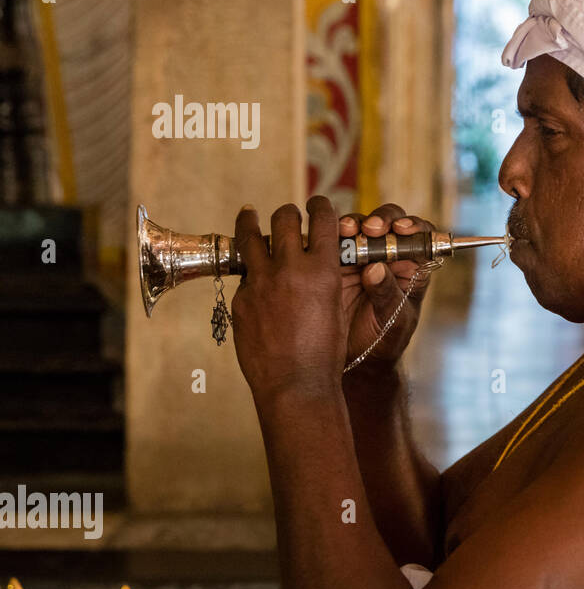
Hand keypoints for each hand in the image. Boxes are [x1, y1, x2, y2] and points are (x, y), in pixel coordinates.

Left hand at [231, 197, 345, 401]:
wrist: (296, 384)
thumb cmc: (325, 353)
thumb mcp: (337, 307)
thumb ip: (324, 280)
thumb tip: (312, 264)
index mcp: (323, 269)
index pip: (323, 219)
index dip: (321, 206)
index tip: (317, 204)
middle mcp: (291, 268)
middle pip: (285, 218)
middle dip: (288, 213)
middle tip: (288, 215)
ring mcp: (261, 281)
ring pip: (251, 235)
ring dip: (251, 222)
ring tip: (248, 215)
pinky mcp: (241, 298)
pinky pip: (245, 274)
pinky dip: (251, 271)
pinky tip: (253, 276)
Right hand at [337, 204, 435, 369]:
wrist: (357, 359)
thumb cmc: (385, 339)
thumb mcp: (394, 320)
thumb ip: (388, 294)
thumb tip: (375, 269)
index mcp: (411, 266)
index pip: (419, 235)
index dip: (413, 226)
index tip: (402, 229)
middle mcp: (386, 255)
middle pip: (387, 223)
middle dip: (380, 220)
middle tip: (371, 229)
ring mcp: (358, 256)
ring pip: (356, 228)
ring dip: (351, 224)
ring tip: (346, 231)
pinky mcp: (333, 262)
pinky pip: (328, 242)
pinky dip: (326, 237)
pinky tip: (322, 241)